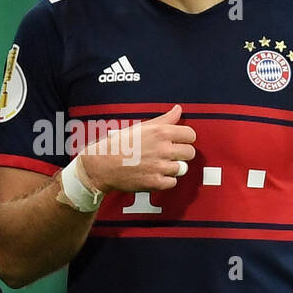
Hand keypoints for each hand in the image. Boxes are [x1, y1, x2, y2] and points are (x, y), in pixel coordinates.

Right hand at [78, 105, 196, 194]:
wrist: (102, 165)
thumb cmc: (119, 145)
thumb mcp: (142, 126)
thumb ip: (164, 119)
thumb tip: (178, 110)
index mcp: (160, 132)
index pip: (190, 135)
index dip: (185, 138)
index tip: (180, 141)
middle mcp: (162, 149)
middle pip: (190, 152)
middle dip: (182, 153)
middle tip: (170, 154)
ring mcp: (160, 167)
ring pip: (182, 168)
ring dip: (173, 167)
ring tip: (159, 164)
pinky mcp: (155, 182)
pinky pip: (172, 182)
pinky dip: (166, 180)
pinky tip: (155, 174)